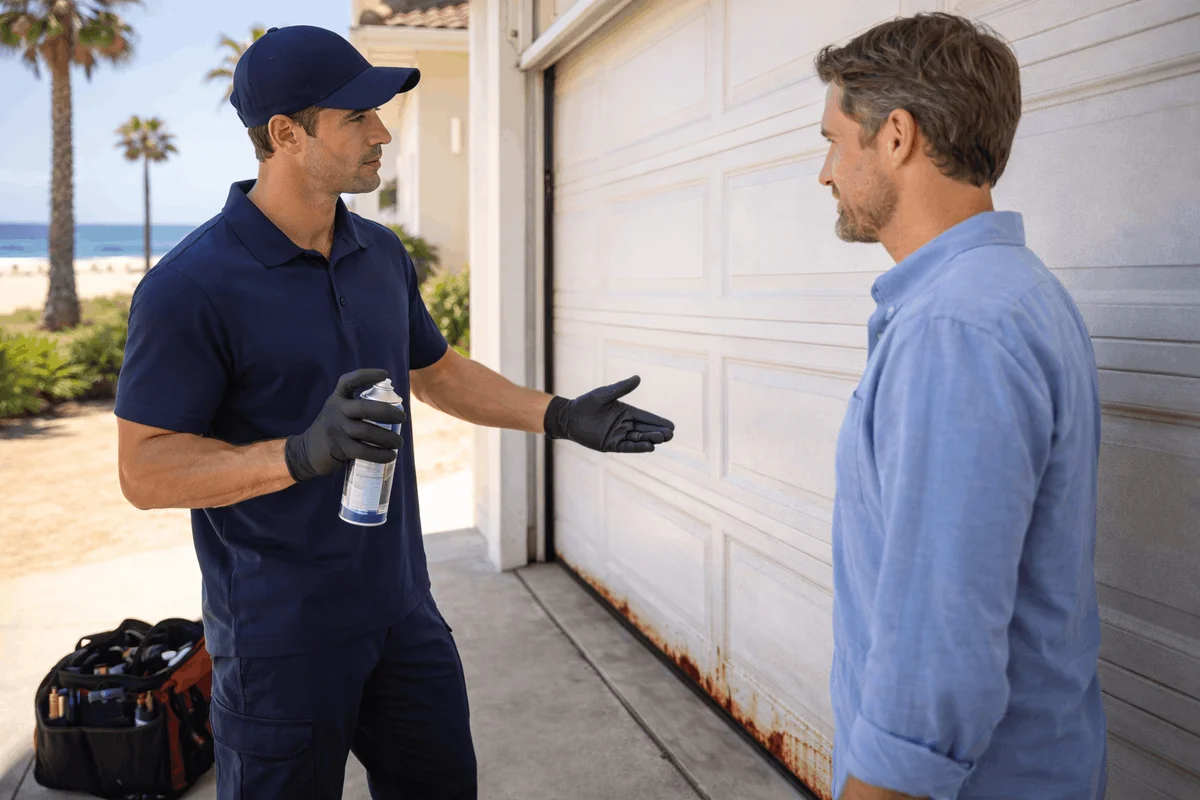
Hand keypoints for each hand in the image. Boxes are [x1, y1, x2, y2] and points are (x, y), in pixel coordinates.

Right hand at [285, 369, 407, 481]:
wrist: (306, 451)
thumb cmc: (333, 430)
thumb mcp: (338, 412)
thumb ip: (356, 408)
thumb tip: (392, 410)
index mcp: (337, 399)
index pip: (349, 381)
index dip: (367, 375)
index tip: (385, 375)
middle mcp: (336, 411)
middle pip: (365, 408)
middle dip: (388, 412)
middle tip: (403, 417)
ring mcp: (336, 429)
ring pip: (366, 431)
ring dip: (388, 437)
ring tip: (399, 442)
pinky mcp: (338, 448)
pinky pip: (363, 451)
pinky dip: (380, 454)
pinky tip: (391, 456)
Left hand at [543, 375, 674, 453]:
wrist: (568, 416)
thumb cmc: (586, 403)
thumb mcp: (605, 394)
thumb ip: (621, 388)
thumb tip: (638, 378)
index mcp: (625, 412)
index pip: (645, 417)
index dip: (658, 421)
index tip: (672, 426)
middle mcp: (624, 425)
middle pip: (645, 429)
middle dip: (658, 432)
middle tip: (671, 434)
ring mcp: (618, 435)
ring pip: (638, 439)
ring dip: (650, 439)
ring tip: (663, 439)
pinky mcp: (610, 444)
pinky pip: (626, 447)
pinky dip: (637, 447)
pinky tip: (649, 447)